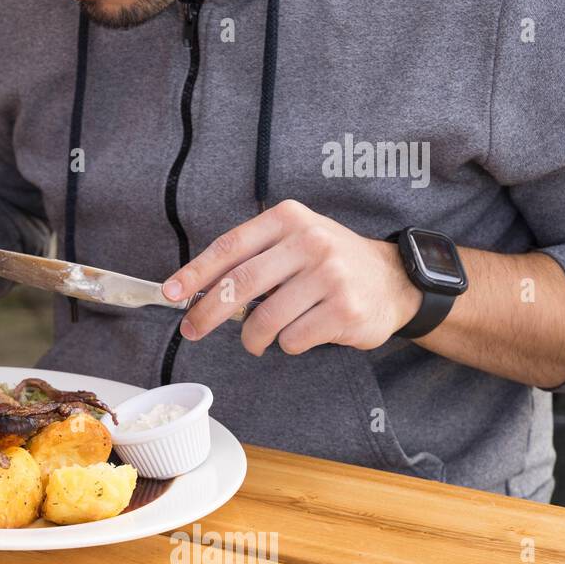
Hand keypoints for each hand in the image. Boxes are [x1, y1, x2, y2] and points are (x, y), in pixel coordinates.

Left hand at [162, 200, 422, 355]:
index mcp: (288, 219)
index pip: (230, 247)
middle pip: (240, 285)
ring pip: (265, 320)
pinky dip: (287, 344)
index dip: (195, 274)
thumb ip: (252, 258)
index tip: (171, 294)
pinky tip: (301, 333)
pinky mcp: (344, 310)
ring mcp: (330, 276)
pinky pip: (293, 339)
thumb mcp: (293, 242)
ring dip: (252, 337)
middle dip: (208, 313)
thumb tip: (197, 292)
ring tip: (257, 339)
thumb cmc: (329, 263)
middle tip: (192, 330)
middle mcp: (310, 242)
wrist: (393, 280)